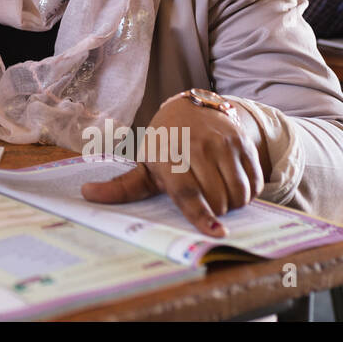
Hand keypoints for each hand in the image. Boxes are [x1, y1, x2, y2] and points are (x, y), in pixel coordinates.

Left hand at [81, 93, 264, 237]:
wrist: (193, 109)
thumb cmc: (166, 144)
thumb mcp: (145, 164)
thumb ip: (122, 186)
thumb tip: (86, 195)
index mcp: (170, 156)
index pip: (188, 193)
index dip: (201, 215)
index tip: (216, 233)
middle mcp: (198, 148)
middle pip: (218, 199)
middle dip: (214, 210)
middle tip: (204, 199)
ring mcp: (224, 144)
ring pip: (239, 193)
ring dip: (233, 203)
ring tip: (218, 193)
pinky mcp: (244, 144)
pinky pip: (256, 183)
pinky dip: (249, 192)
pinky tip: (234, 183)